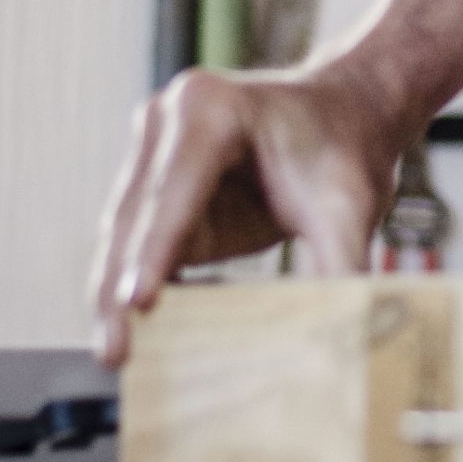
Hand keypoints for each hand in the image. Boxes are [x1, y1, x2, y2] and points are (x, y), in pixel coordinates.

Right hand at [89, 61, 402, 364]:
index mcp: (209, 107)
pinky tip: (139, 337)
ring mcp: (154, 153)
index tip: (136, 303)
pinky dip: (139, 287)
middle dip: (119, 288)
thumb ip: (341, 265)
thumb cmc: (344, 149)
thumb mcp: (348, 206)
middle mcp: (167, 122)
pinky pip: (138, 245)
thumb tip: (344, 338)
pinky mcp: (156, 190)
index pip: (173, 191)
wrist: (344, 114)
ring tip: (116, 354)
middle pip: (135, 218)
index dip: (153, 250)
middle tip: (114, 353)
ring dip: (116, 296)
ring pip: (124, 237)